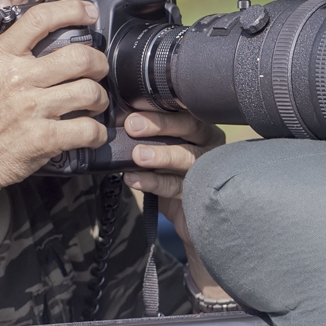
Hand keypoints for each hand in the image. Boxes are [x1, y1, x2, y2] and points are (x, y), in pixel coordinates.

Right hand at [0, 0, 109, 201]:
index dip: (71, 10)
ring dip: (101, 97)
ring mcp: (32, 109)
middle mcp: (18, 79)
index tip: (88, 13)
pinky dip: (97, 133)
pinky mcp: (44, 138)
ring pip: (89, 91)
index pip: (39, 19)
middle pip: (79, 56)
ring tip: (96, 102)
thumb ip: (2, 49)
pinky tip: (92, 132)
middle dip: (99, 62)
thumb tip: (19, 17)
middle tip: (99, 69)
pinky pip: (88, 130)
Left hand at [122, 110, 226, 295]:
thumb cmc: (173, 178)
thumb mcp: (161, 154)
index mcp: (200, 128)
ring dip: (160, 155)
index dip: (159, 107)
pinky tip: (133, 179)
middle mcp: (209, 145)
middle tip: (133, 125)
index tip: (133, 106)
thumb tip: (117, 119)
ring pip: (187, 157)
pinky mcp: (201, 195)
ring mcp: (209, 170)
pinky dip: (153, 182)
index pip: (182, 110)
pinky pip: (177, 186)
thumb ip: (147, 137)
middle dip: (160, 125)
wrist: (189, 220)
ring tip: (137, 155)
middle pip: (190, 128)